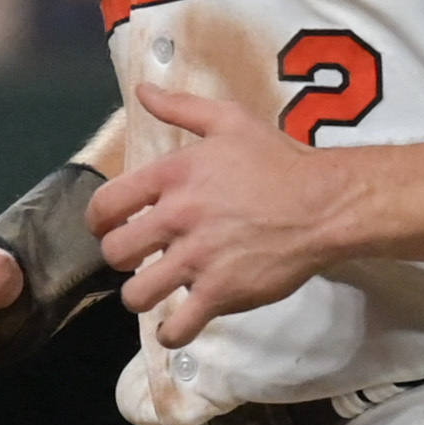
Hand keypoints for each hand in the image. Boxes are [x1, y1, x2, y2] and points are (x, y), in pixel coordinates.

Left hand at [88, 82, 324, 346]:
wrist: (325, 204)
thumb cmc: (278, 161)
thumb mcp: (229, 121)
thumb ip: (181, 107)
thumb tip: (142, 90)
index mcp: (173, 175)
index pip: (106, 204)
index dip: (99, 221)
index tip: (110, 227)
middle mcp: (178, 217)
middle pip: (116, 253)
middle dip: (121, 259)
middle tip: (140, 259)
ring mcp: (198, 259)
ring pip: (137, 295)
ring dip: (141, 297)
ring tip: (155, 292)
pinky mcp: (222, 292)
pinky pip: (178, 326)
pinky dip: (171, 334)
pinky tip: (176, 328)